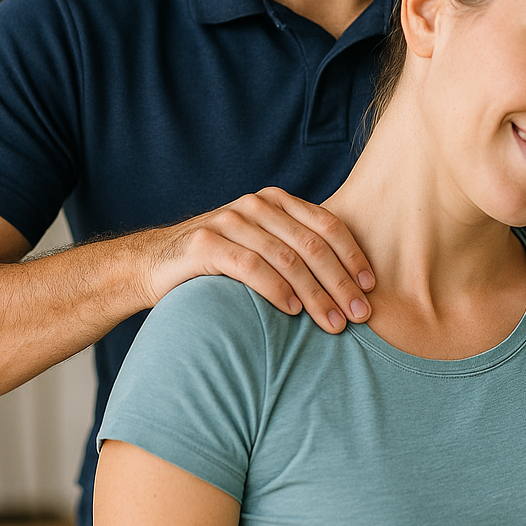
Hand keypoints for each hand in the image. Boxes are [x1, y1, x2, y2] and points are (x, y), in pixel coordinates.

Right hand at [141, 188, 373, 332]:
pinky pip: (250, 266)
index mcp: (276, 202)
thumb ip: (295, 250)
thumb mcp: (261, 246)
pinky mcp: (205, 244)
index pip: (327, 226)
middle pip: (311, 245)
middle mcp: (256, 205)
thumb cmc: (219, 262)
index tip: (370, 288)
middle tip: (359, 315)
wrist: (155, 263)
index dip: (353, 257)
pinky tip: (293, 311)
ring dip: (315, 295)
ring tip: (333, 323)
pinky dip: (276, 290)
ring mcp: (229, 221)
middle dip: (340, 283)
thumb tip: (351, 283)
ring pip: (286, 258)